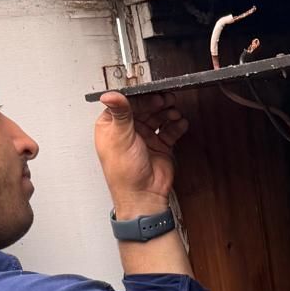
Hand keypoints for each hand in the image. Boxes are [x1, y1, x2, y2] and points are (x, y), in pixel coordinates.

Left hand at [94, 91, 187, 210]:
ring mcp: (145, 138)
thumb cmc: (124, 173)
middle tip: (167, 101)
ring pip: (158, 117)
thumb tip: (109, 94)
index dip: (141, 99)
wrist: (143, 195)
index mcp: (112, 126)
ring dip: (168, 113)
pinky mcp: (160, 146)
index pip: (127, 104)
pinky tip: (180, 124)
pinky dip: (176, 126)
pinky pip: (170, 131)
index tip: (153, 97)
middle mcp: (128, 130)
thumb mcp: (120, 137)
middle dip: (158, 104)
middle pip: (145, 108)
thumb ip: (120, 113)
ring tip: (174, 113)